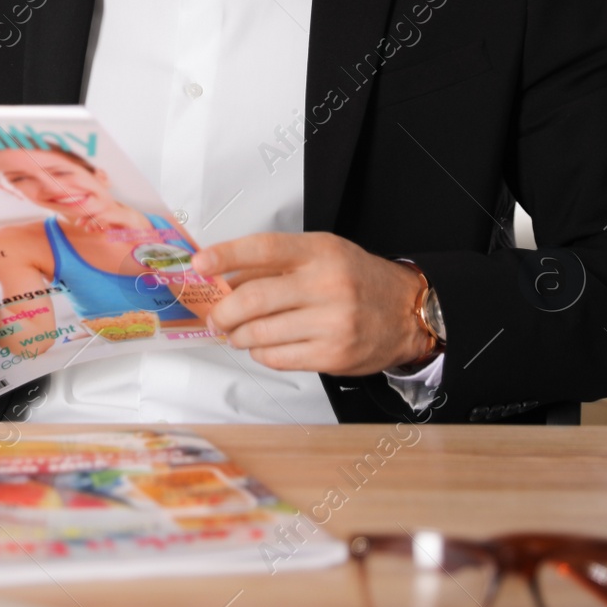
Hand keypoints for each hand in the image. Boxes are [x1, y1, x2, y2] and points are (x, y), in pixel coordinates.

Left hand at [193, 232, 430, 375]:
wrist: (407, 312)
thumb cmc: (356, 279)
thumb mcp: (320, 255)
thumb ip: (273, 265)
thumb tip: (223, 278)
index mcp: (320, 252)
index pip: (264, 248)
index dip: (226, 255)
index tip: (199, 263)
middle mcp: (327, 285)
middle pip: (254, 298)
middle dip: (223, 311)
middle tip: (215, 317)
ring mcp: (332, 322)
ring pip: (260, 333)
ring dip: (238, 335)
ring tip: (237, 333)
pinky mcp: (333, 355)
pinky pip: (277, 358)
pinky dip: (260, 352)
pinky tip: (264, 345)